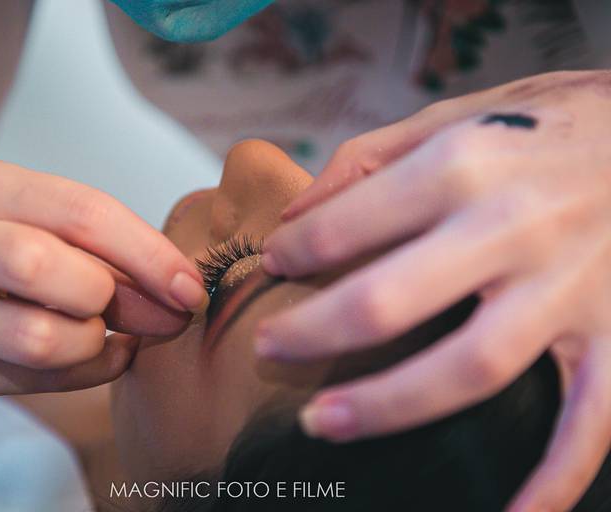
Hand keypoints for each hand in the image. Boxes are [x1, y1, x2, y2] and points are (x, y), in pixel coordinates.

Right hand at [0, 158, 205, 395]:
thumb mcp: (30, 217)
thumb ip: (100, 248)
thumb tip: (180, 295)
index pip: (81, 212)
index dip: (148, 254)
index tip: (190, 289)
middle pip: (48, 269)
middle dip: (112, 298)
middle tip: (148, 314)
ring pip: (37, 337)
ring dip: (92, 343)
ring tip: (100, 334)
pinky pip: (28, 381)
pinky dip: (82, 373)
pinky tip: (96, 356)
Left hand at [258, 70, 610, 510]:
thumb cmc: (546, 122)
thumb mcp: (454, 114)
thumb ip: (368, 160)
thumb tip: (297, 212)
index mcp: (462, 164)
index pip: (347, 225)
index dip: (295, 250)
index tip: (276, 262)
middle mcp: (511, 227)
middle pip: (388, 303)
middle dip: (311, 334)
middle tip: (266, 349)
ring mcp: (568, 288)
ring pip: (467, 368)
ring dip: (386, 407)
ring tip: (321, 422)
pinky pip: (588, 422)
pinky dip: (553, 480)